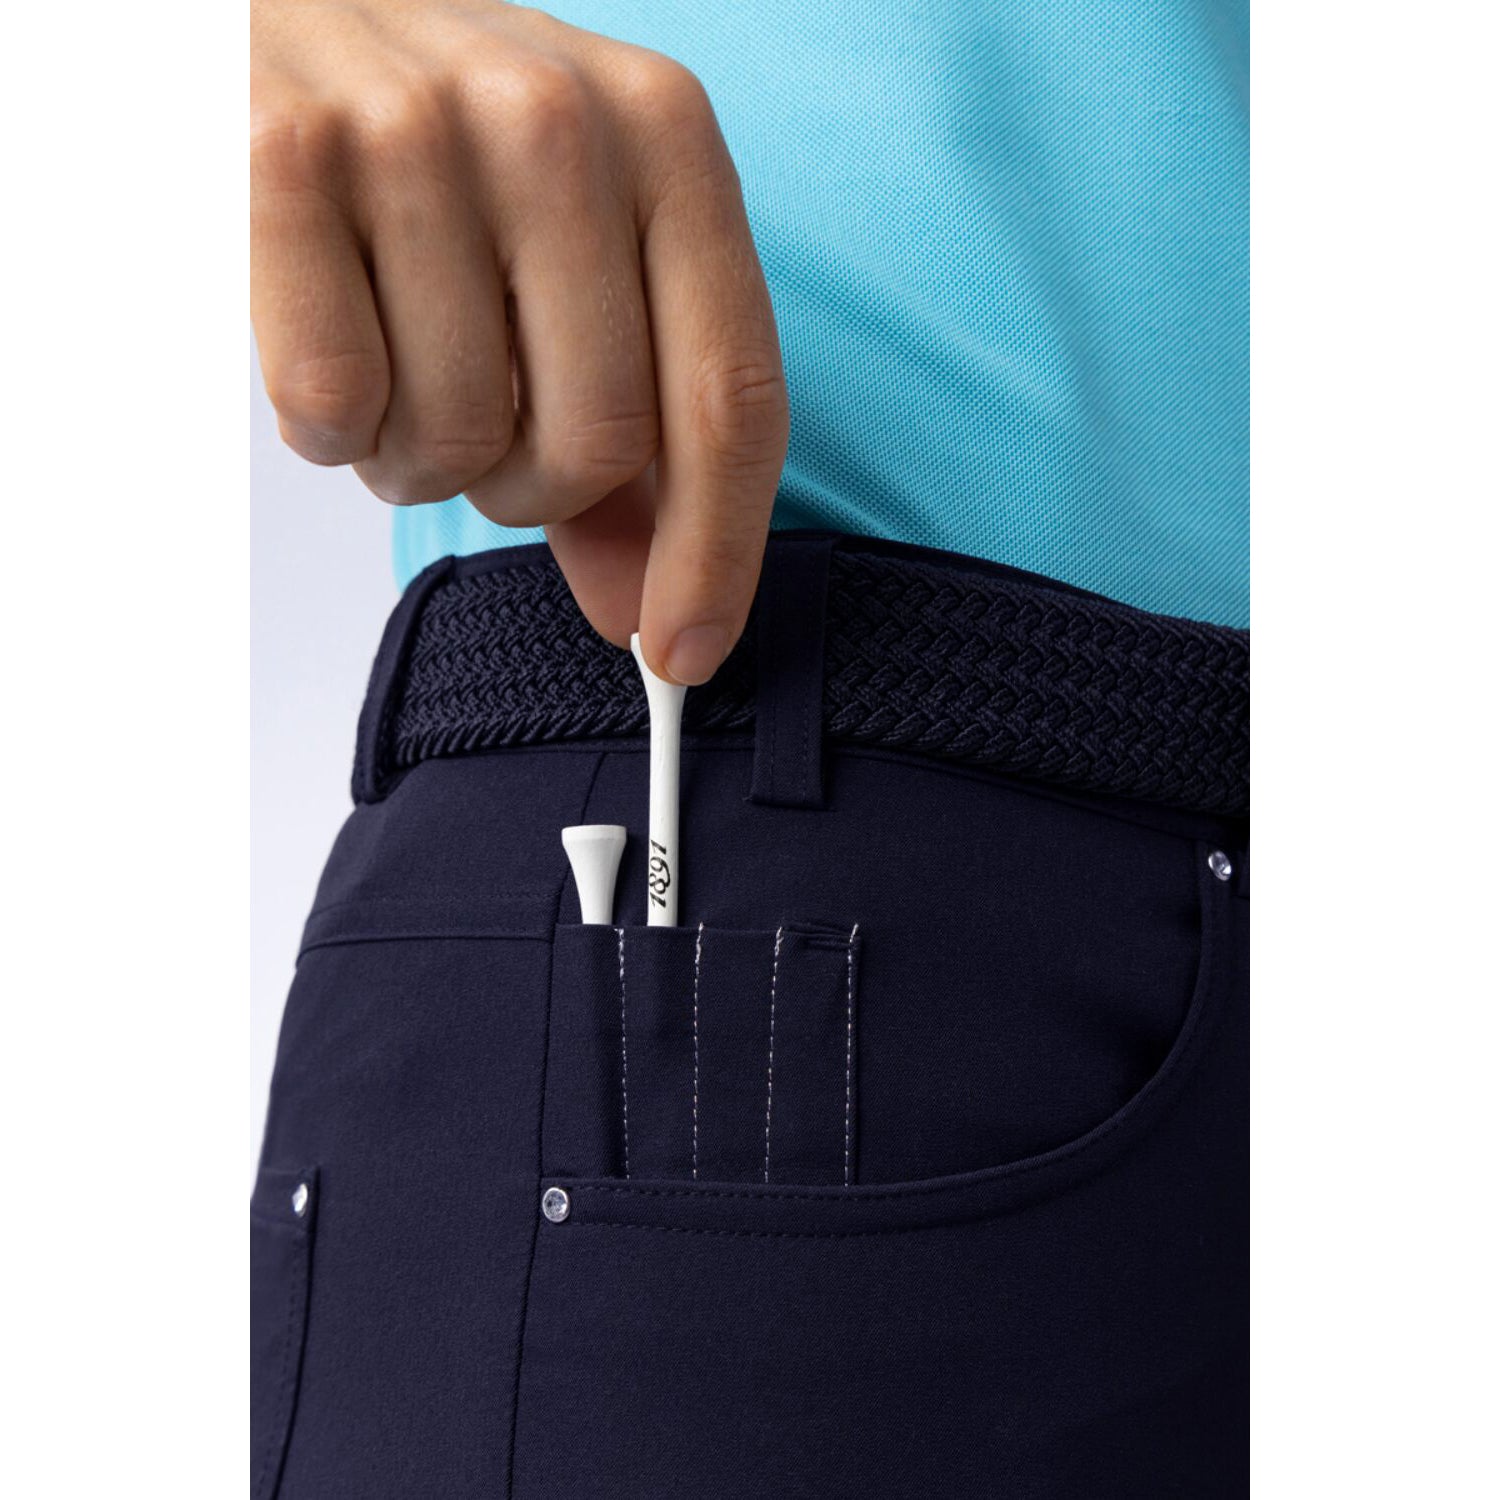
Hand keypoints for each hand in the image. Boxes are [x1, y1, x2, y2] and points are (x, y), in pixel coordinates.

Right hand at [251, 0, 787, 683]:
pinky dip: (328, 424)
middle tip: (479, 433)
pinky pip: (336, 404)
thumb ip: (627, 441)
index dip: (717, 553)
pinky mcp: (285, 155)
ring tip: (395, 366)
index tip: (686, 653)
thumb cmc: (443, 163)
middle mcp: (561, 117)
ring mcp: (422, 125)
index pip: (734, 396)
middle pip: (598, 445)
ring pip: (459, 438)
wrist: (277, 9)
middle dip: (527, 490)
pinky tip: (326, 341)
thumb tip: (648, 615)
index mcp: (669, 139)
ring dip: (420, 455)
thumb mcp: (572, 269)